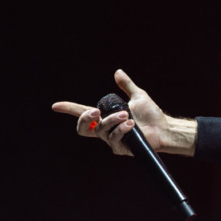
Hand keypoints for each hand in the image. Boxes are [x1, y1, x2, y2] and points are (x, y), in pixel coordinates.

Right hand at [52, 69, 168, 155]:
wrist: (164, 129)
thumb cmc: (152, 115)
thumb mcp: (138, 96)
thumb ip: (126, 85)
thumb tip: (117, 72)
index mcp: (106, 118)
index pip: (83, 114)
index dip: (69, 110)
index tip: (56, 106)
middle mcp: (106, 130)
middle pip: (83, 128)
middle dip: (85, 119)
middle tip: (96, 111)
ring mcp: (112, 140)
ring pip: (101, 130)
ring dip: (112, 120)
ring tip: (127, 115)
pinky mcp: (120, 148)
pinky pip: (114, 138)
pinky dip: (122, 129)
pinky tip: (131, 124)